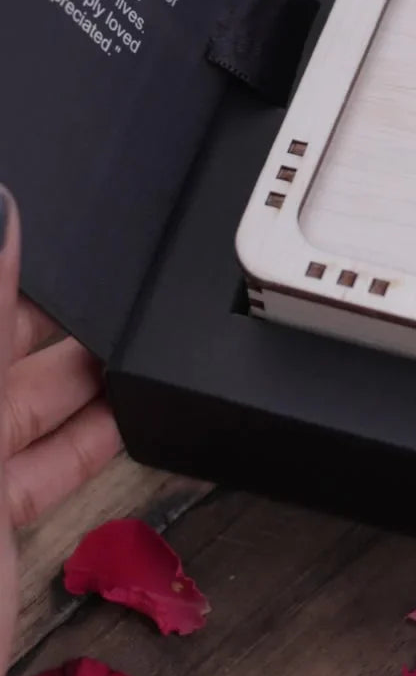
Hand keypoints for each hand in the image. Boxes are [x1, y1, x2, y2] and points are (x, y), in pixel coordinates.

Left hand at [0, 189, 121, 673]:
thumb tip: (3, 214)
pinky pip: (48, 461)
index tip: (70, 227)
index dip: (14, 266)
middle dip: (59, 321)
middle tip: (119, 289)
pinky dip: (95, 437)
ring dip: (89, 381)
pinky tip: (134, 412)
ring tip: (142, 346)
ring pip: (27, 404)